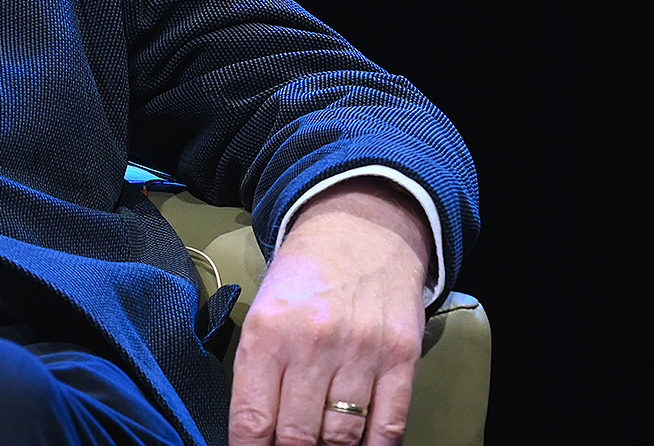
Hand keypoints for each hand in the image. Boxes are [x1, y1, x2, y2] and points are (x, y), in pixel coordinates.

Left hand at [227, 178, 430, 445]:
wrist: (360, 229)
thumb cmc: (303, 277)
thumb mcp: (263, 312)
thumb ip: (259, 371)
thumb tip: (259, 433)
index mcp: (266, 333)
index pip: (253, 419)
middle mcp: (312, 344)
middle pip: (297, 436)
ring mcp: (360, 351)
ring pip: (341, 435)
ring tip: (322, 444)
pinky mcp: (400, 357)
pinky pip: (389, 424)